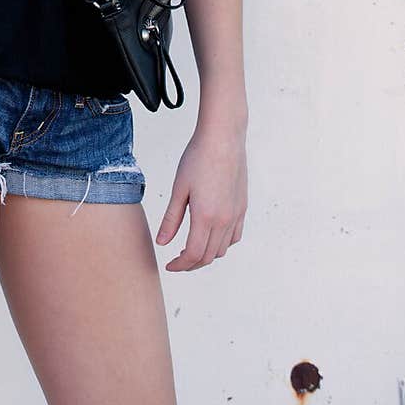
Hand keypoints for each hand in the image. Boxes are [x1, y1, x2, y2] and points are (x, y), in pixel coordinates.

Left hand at [154, 121, 246, 270]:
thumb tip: (162, 243)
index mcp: (206, 217)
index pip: (193, 255)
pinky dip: (222, 244)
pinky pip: (234, 236)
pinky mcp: (242, 207)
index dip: (180, 265)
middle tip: (177, 261)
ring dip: (206, 255)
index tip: (170, 266)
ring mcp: (236, 214)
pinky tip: (210, 236)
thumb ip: (171, 219)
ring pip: (222, 249)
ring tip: (191, 249)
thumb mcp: (179, 189)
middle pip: (208, 256)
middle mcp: (224, 220)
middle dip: (191, 264)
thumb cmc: (198, 158)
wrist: (223, 138)